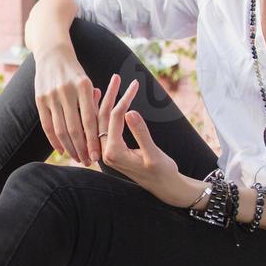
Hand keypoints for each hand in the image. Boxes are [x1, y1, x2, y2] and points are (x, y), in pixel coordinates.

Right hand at [34, 45, 101, 164]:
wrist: (53, 53)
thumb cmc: (75, 72)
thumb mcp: (88, 82)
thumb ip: (93, 104)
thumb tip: (101, 133)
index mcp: (84, 86)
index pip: (89, 121)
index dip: (93, 141)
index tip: (98, 156)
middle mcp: (66, 91)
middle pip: (75, 128)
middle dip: (82, 148)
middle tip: (88, 162)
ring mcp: (51, 95)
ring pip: (60, 129)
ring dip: (69, 148)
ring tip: (76, 158)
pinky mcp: (39, 99)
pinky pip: (46, 125)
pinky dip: (54, 140)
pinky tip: (61, 150)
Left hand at [94, 73, 182, 201]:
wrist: (165, 188)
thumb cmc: (162, 172)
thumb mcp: (153, 154)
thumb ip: (141, 134)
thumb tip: (130, 112)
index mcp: (114, 152)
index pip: (114, 119)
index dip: (124, 99)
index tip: (135, 84)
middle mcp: (106, 152)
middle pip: (102, 118)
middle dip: (109, 96)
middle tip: (116, 77)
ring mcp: (107, 152)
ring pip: (101, 123)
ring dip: (103, 104)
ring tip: (103, 85)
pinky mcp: (112, 151)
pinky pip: (104, 129)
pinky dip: (104, 114)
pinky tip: (103, 103)